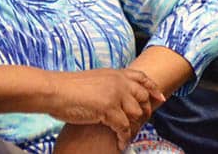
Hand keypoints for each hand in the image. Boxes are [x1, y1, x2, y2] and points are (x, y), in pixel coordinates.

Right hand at [49, 68, 163, 149]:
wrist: (57, 90)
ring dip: (134, 127)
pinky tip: (120, 144)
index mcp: (116, 73)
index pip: (142, 78)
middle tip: (143, 123)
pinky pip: (124, 127)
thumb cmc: (70, 87)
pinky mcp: (108, 109)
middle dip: (145, 111)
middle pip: (143, 97)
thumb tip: (117, 93)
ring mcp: (115, 95)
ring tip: (129, 136)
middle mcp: (119, 82)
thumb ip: (109, 84)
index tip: (161, 97)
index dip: (153, 88)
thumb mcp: (95, 79)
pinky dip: (124, 137)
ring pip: (136, 113)